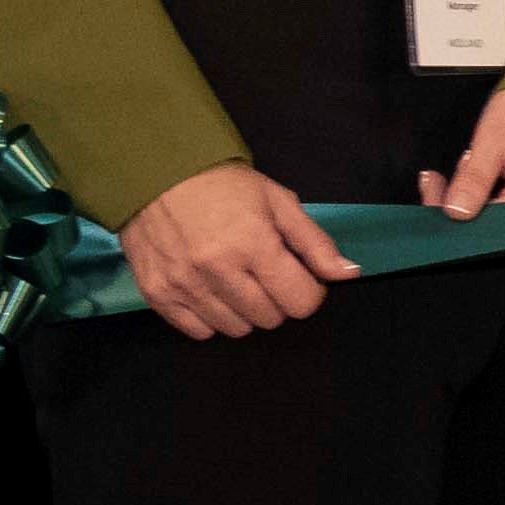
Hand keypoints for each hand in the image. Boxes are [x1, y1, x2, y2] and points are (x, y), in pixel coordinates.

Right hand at [121, 161, 353, 339]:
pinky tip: (211, 290)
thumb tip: (348, 274)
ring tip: (236, 280)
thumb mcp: (278, 201)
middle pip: (270, 318)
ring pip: (235, 329)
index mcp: (254, 244)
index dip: (308, 290)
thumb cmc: (224, 185)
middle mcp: (218, 270)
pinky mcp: (157, 294)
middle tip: (264, 274)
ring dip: (244, 311)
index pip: (301, 302)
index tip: (297, 275)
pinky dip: (210, 318)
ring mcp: (184, 285)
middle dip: (277, 299)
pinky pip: (198, 331)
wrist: (156, 173)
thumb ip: (315, 242)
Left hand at [420, 88, 504, 223]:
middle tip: (437, 181)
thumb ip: (475, 176)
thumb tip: (455, 211)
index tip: (434, 191)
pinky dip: (480, 203)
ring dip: (467, 204)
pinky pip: (502, 216)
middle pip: (490, 229)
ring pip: (493, 224)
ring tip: (464, 168)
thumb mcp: (495, 135)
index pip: (488, 224)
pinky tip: (471, 183)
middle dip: (456, 208)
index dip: (455, 215)